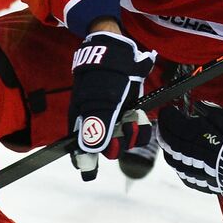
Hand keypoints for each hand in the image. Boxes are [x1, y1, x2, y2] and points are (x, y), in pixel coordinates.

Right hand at [68, 30, 155, 180]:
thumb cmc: (104, 78)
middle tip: (122, 126)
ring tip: (133, 117)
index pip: (82, 152)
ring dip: (131, 133)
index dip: (88, 161)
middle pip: (109, 149)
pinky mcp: (127, 112)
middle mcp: (97, 124)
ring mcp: (113, 119)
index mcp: (83, 123)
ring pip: (124, 140)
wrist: (116, 54)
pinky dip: (140, 126)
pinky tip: (139, 116)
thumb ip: (97, 130)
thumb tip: (89, 155)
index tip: (93, 168)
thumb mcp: (100, 103)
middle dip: (118, 143)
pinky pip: (135, 129)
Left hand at [158, 101, 222, 208]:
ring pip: (172, 159)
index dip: (168, 116)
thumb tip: (200, 107)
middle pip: (170, 141)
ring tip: (168, 139)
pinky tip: (179, 158)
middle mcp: (191, 154)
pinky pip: (182, 173)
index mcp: (197, 135)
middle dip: (165, 130)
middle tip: (165, 122)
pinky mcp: (201, 183)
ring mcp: (195, 171)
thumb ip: (211, 112)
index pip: (174, 124)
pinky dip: (177, 163)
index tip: (168, 110)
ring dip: (168, 147)